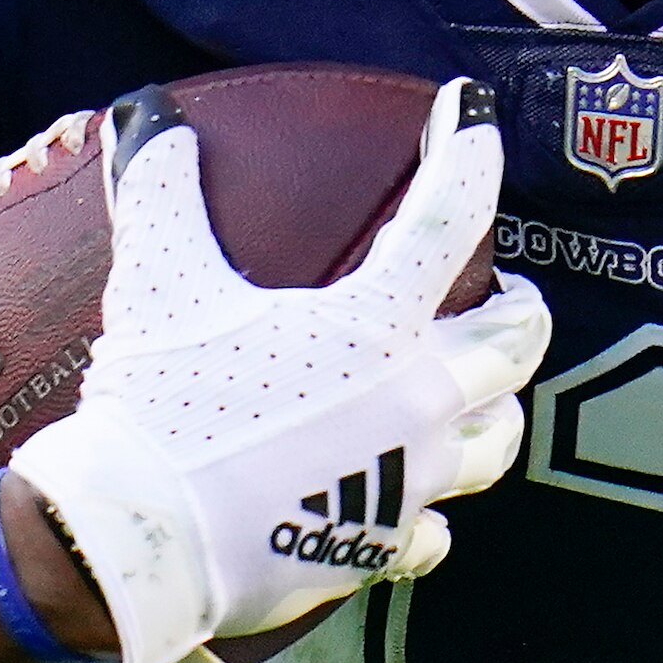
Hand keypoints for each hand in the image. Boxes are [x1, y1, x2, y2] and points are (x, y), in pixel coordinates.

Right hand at [11, 80, 547, 662]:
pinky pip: (435, 532)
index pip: (446, 220)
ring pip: (495, 442)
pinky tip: (411, 506)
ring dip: (495, 410)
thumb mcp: (158, 281)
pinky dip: (429, 513)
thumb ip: (163, 191)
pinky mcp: (380, 550)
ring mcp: (407, 483)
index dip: (467, 153)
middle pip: (513, 347)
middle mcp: (414, 403)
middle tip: (509, 299)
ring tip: (482, 397)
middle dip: (520, 314)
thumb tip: (152, 118)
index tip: (470, 112)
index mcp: (373, 327)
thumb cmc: (160, 402)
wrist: (142, 540)